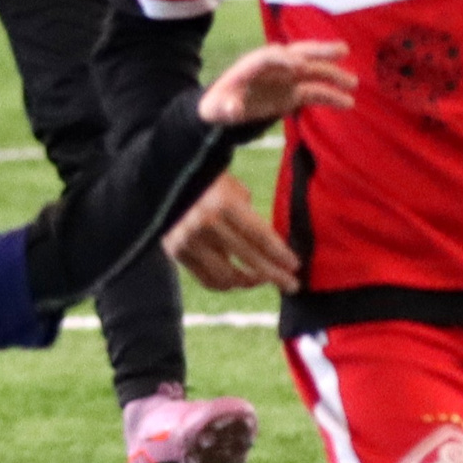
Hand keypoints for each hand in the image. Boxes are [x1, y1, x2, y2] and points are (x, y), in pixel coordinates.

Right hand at [163, 171, 301, 292]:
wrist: (166, 178)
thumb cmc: (210, 182)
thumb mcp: (235, 190)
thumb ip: (251, 218)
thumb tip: (273, 247)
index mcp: (224, 204)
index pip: (260, 236)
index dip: (280, 254)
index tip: (295, 266)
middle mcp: (206, 224)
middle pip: (249, 260)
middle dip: (275, 275)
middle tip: (292, 284)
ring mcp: (189, 240)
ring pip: (227, 277)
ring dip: (250, 282)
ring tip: (262, 279)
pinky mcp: (176, 252)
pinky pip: (207, 280)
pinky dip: (226, 284)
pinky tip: (238, 280)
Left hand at [198, 37, 356, 128]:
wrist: (226, 109)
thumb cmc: (219, 104)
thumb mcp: (216, 108)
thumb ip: (225, 107)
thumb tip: (233, 109)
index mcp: (253, 65)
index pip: (270, 56)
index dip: (283, 59)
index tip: (299, 66)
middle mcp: (274, 67)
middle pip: (299, 53)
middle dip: (320, 51)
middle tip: (342, 50)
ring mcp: (286, 78)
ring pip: (313, 72)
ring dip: (333, 76)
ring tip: (353, 82)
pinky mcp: (293, 93)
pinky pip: (315, 92)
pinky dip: (331, 96)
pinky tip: (348, 103)